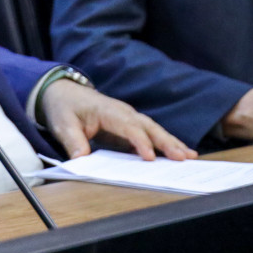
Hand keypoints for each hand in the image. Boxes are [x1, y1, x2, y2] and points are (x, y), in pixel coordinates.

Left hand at [40, 80, 196, 160]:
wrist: (64, 93)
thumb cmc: (65, 108)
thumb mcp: (63, 125)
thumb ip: (73, 142)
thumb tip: (82, 159)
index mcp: (107, 110)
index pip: (128, 126)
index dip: (140, 142)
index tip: (150, 158)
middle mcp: (123, 112)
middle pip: (148, 127)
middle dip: (166, 142)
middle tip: (182, 157)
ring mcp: (128, 118)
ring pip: (154, 130)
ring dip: (172, 143)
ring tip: (190, 156)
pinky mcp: (129, 127)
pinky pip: (150, 135)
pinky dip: (165, 144)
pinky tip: (180, 154)